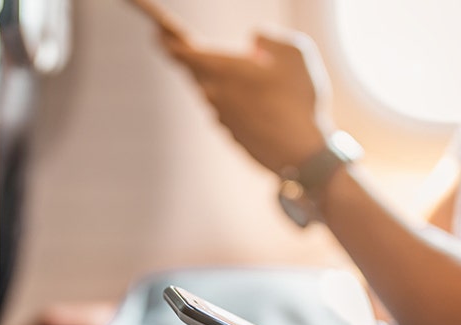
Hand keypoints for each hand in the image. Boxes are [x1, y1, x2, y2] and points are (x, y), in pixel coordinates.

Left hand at [160, 30, 334, 173]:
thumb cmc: (300, 100)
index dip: (169, 41)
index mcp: (224, 70)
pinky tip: (251, 103)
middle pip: (195, 73)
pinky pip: (227, 113)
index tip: (159, 34)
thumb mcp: (296, 53)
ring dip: (216, 83)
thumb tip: (254, 40)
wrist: (301, 153)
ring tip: (231, 74)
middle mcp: (215, 94)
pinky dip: (233, 104)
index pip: (184, 53)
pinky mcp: (231, 136)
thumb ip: (270, 38)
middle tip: (183, 48)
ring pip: (212, 94)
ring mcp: (222, 118)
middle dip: (190, 59)